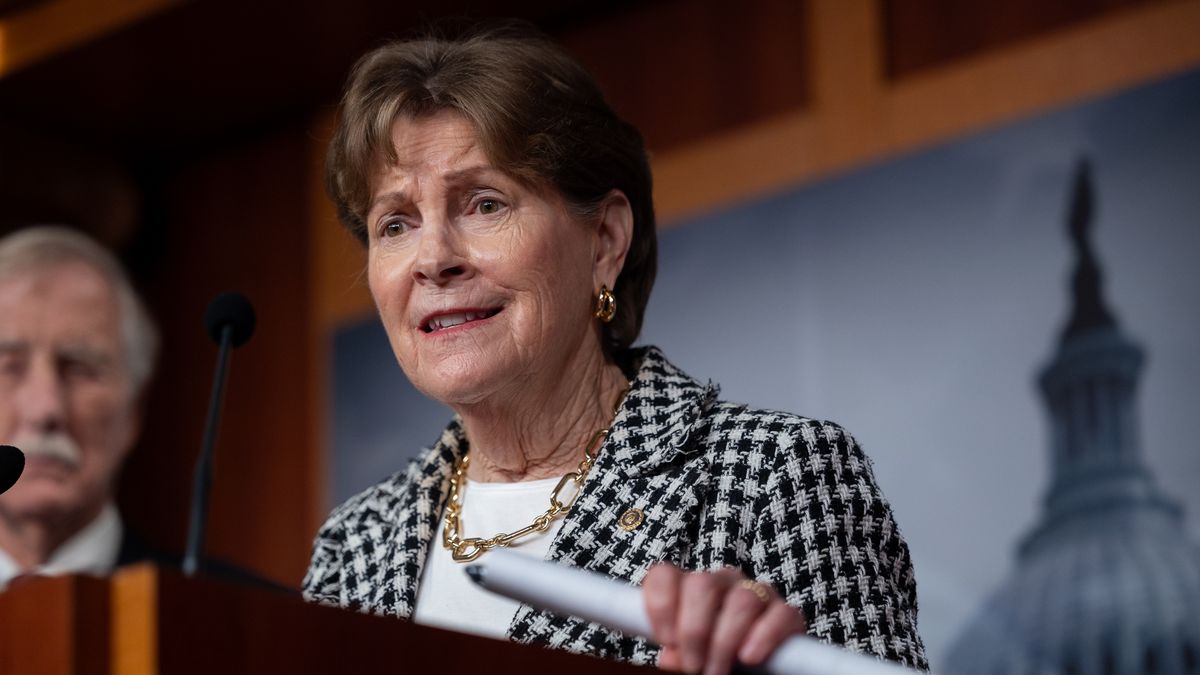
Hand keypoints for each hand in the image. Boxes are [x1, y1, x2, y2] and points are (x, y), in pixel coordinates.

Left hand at [642, 563, 806, 674]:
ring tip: (717, 672)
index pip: (666, 575)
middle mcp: (722, 583)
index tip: (665, 640)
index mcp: (690, 589)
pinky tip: (749, 657)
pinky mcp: (786, 613)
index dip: (661, 605)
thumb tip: (673, 657)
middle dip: (694, 630)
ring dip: (725, 642)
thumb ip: (678, 655)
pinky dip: (764, 637)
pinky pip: (781, 614)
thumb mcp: (690, 659)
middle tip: (693, 665)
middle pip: (702, 584)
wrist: (752, 671)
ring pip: (741, 600)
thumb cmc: (713, 661)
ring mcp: (756, 593)